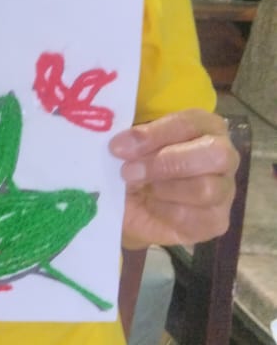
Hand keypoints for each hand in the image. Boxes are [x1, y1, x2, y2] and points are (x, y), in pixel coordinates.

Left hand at [109, 109, 237, 250]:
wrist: (132, 209)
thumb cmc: (136, 166)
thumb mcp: (130, 149)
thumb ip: (132, 140)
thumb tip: (123, 143)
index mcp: (204, 126)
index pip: (191, 122)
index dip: (155, 134)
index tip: (119, 146)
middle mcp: (223, 155)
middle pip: (215, 154)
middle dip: (167, 163)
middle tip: (128, 171)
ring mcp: (225, 190)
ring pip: (207, 189)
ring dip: (163, 189)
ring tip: (139, 189)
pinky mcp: (217, 221)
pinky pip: (197, 218)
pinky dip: (166, 213)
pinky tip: (151, 207)